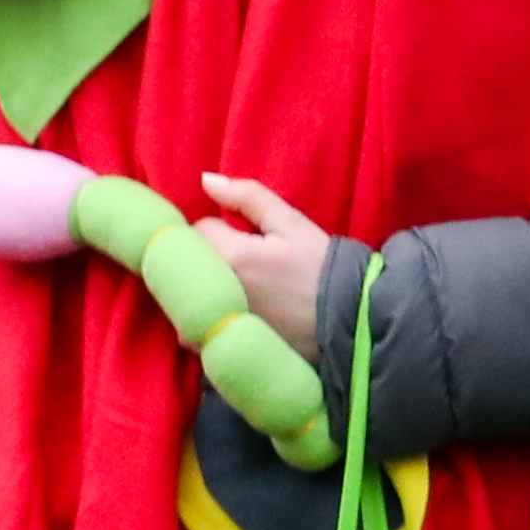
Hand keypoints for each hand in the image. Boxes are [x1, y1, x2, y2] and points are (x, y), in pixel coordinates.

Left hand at [191, 172, 333, 338]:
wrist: (346, 323)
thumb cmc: (321, 269)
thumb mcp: (291, 223)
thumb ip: (247, 197)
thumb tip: (206, 180)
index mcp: (230, 256)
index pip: (196, 231)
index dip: (219, 230)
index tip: (244, 238)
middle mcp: (213, 291)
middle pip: (183, 264)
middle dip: (206, 258)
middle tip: (246, 264)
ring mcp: (212, 323)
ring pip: (182, 296)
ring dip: (201, 288)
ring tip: (243, 289)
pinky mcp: (216, 348)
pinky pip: (190, 328)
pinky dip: (204, 319)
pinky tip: (234, 315)